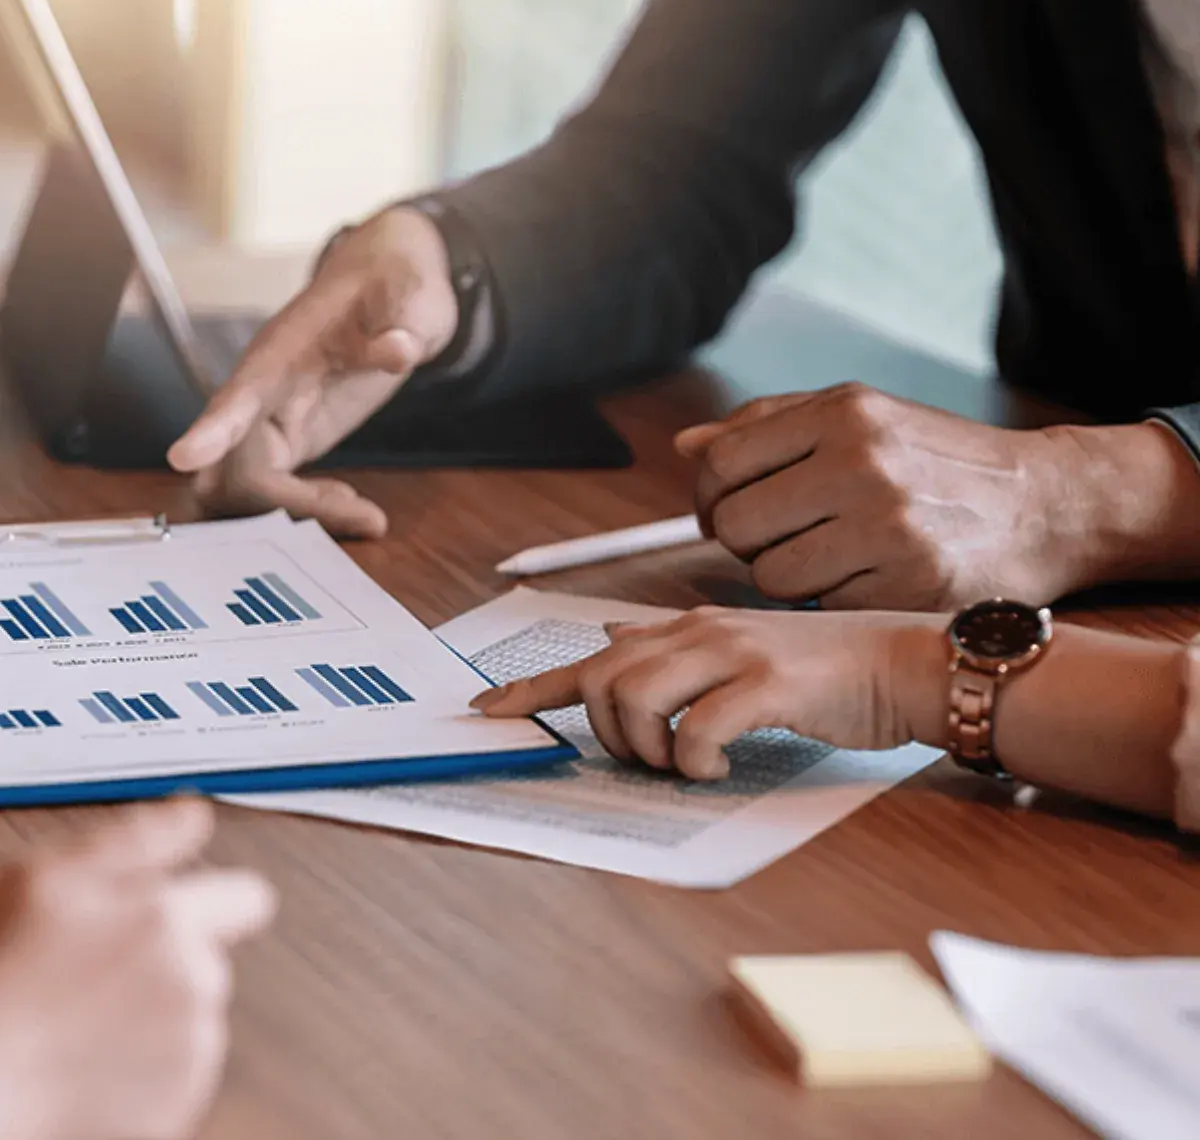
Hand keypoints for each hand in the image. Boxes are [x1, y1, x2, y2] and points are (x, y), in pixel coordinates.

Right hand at [0, 799, 275, 1139]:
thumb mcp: (44, 878)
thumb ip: (136, 839)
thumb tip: (193, 814)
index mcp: (164, 917)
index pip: (243, 896)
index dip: (214, 902)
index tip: (184, 915)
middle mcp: (190, 982)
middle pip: (204, 962)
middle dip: (161, 964)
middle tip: (86, 978)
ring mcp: (188, 1052)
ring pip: (188, 1021)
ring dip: (149, 1021)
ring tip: (74, 1028)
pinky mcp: (178, 1107)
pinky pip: (173, 1079)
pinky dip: (141, 1075)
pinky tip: (83, 1067)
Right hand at [167, 208, 456, 537]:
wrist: (385, 283)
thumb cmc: (393, 283)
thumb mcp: (413, 294)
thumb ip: (404, 323)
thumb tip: (398, 350)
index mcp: (281, 351)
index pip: (238, 394)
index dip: (211, 430)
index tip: (182, 458)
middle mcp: (260, 391)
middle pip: (236, 468)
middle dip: (289, 506)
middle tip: (365, 515)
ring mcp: (266, 419)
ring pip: (242, 490)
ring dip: (291, 516)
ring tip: (361, 512)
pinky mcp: (281, 440)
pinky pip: (266, 494)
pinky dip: (303, 513)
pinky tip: (350, 505)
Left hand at [471, 607, 944, 779]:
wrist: (907, 665)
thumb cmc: (825, 670)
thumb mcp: (738, 650)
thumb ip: (674, 649)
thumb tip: (612, 641)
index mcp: (685, 629)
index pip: (590, 658)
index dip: (532, 688)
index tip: (488, 714)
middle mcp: (699, 632)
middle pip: (601, 680)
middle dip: (604, 732)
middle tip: (644, 758)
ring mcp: (733, 654)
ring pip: (636, 698)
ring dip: (645, 746)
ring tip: (680, 762)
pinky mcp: (769, 685)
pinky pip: (699, 728)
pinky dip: (694, 759)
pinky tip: (718, 765)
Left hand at [677, 383, 1186, 609]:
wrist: (1049, 505)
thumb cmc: (936, 460)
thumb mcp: (862, 417)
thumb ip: (770, 426)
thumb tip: (687, 445)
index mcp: (844, 413)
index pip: (722, 463)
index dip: (711, 496)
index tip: (726, 511)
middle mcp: (864, 464)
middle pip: (737, 525)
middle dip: (745, 541)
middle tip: (780, 540)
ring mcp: (888, 528)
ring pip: (771, 576)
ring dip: (785, 578)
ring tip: (828, 559)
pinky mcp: (908, 586)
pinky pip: (819, 608)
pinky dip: (830, 602)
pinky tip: (865, 580)